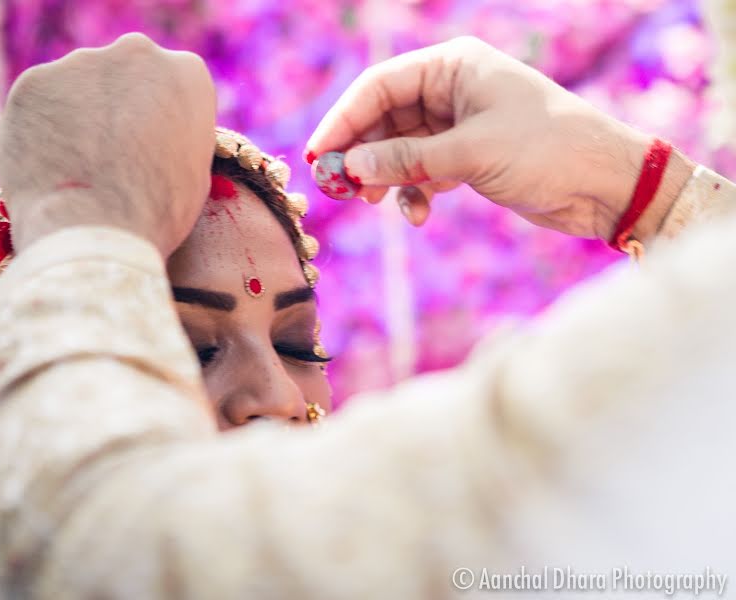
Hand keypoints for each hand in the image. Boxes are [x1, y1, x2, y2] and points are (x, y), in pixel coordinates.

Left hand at [0, 33, 215, 256]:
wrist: (96, 231)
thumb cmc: (158, 211)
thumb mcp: (194, 170)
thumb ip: (175, 134)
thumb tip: (157, 133)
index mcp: (187, 75)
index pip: (175, 84)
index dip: (163, 118)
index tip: (154, 144)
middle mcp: (137, 53)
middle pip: (128, 73)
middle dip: (122, 103)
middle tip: (115, 151)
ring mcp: (81, 63)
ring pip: (82, 84)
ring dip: (82, 114)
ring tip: (81, 164)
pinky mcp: (34, 81)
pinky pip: (43, 100)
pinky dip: (46, 125)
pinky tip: (53, 163)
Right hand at [306, 37, 692, 238]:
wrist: (603, 184)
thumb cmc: (546, 150)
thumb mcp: (470, 152)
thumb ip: (407, 159)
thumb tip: (352, 165)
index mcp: (453, 67)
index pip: (380, 86)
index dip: (344, 119)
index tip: (320, 155)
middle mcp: (452, 90)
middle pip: (385, 118)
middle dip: (363, 153)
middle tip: (340, 187)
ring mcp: (459, 125)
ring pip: (401, 149)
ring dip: (386, 177)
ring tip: (373, 202)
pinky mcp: (468, 158)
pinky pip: (424, 172)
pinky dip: (414, 192)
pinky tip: (418, 214)